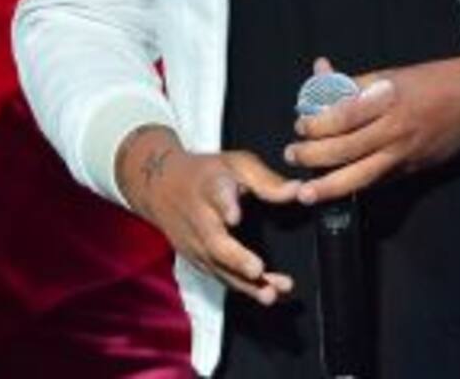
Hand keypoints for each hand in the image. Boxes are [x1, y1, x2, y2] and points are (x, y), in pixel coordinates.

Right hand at [117, 127, 299, 305]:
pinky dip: (243, 287)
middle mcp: (199, 217)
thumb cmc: (206, 173)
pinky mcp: (196, 259)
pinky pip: (220, 276)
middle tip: (257, 268)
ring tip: (271, 293)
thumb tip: (300, 191)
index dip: (224, 205)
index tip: (234, 216)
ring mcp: (194, 242)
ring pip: (218, 266)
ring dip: (245, 282)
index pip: (215, 193)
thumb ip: (266, 180)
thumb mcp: (235, 164)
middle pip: (213, 239)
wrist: (159, 185)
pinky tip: (268, 294)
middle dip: (235, 256)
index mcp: (209, 185)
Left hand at [285, 42, 459, 203]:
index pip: (343, 115)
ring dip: (330, 185)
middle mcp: (395, 131)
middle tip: (291, 154)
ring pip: (362, 175)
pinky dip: (354, 186)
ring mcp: (405, 154)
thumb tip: (319, 74)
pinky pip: (378, 181)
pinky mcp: (413, 170)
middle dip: (314, 156)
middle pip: (347, 148)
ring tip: (304, 192)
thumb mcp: (387, 74)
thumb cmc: (428, 81)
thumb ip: (351, 82)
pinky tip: (334, 190)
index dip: (317, 122)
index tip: (299, 124)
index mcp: (386, 100)